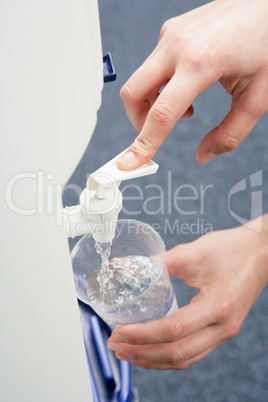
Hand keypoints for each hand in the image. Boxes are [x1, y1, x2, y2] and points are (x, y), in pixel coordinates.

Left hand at [107, 215, 267, 369]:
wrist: (261, 253)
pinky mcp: (221, 331)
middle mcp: (223, 327)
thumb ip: (159, 261)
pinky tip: (152, 350)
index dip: (142, 334)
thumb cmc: (232, 249)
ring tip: (128, 352)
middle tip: (116, 345)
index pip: (173, 330)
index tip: (119, 331)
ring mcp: (224, 333)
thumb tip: (128, 267)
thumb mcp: (193, 252)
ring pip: (185, 359)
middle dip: (141, 353)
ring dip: (153, 359)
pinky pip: (193, 353)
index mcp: (217, 306)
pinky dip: (168, 356)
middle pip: (177, 353)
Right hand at [117, 0, 267, 169]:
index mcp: (200, 62)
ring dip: (150, 104)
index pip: (161, 113)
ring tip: (183, 110)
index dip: (144, 143)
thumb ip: (231, 133)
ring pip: (140, 79)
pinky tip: (183, 89)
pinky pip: (152, 65)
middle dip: (137, 122)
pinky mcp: (171, 30)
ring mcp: (171, 34)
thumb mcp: (258, 97)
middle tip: (154, 135)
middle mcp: (178, 45)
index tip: (130, 162)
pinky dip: (159, 86)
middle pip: (132, 93)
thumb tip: (205, 154)